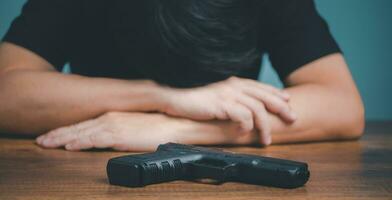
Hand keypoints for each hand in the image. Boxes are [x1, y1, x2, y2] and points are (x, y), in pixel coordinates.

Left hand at [36, 112, 183, 151]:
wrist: (176, 125)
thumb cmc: (160, 127)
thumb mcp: (136, 127)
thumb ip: (121, 131)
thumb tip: (112, 140)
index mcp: (113, 115)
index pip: (86, 123)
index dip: (68, 130)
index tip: (54, 136)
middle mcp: (110, 117)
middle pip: (79, 127)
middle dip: (58, 133)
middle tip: (41, 139)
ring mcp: (114, 125)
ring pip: (82, 132)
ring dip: (62, 138)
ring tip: (46, 143)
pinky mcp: (119, 134)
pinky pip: (95, 139)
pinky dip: (80, 142)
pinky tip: (69, 146)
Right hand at [161, 77, 295, 144]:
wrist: (174, 97)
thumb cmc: (194, 99)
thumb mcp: (216, 94)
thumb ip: (231, 97)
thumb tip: (243, 108)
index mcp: (233, 82)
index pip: (260, 87)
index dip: (276, 94)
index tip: (287, 101)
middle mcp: (233, 86)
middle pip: (264, 96)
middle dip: (281, 108)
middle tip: (292, 118)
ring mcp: (227, 94)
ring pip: (256, 109)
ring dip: (264, 126)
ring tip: (266, 139)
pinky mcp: (220, 105)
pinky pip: (241, 116)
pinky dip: (246, 126)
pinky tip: (245, 133)